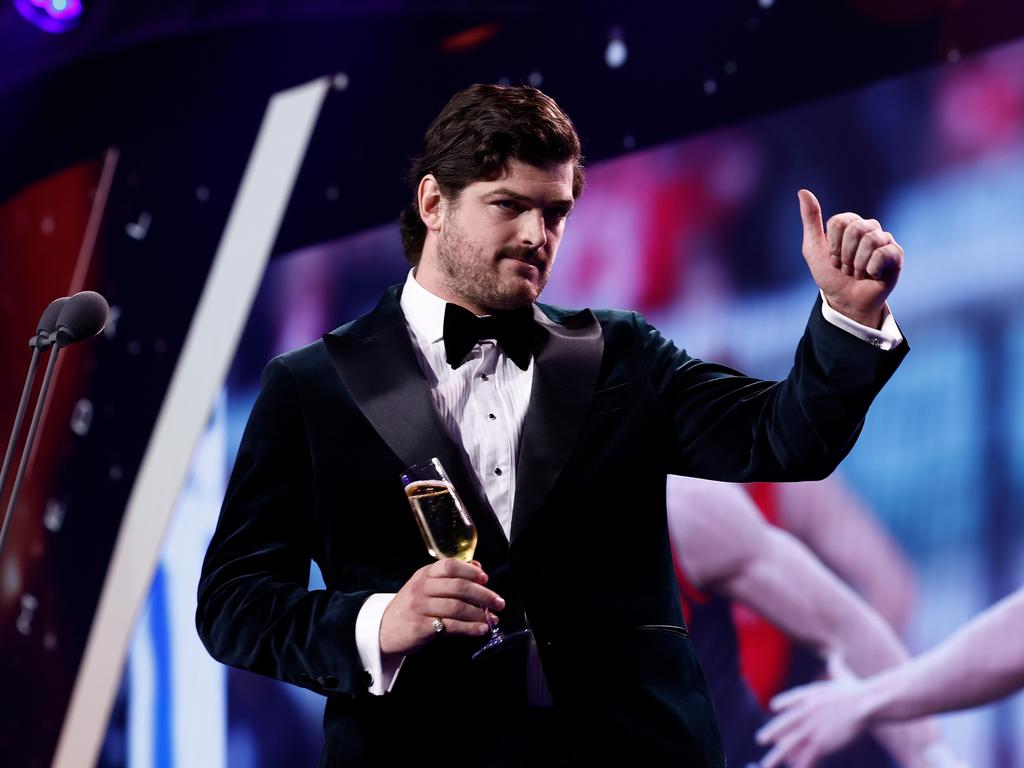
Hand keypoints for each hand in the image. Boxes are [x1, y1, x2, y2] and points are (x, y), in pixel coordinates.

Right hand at [379, 558, 504, 654]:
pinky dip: (469, 628)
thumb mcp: (425, 586)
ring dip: (479, 614)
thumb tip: (478, 567)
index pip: (450, 566)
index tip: (486, 579)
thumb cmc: (411, 607)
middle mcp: (421, 587)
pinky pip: (451, 626)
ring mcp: (420, 607)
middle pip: (458, 587)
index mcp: (424, 574)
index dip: (471, 571)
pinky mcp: (421, 627)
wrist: (383, 630)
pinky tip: (480, 629)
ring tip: (492, 618)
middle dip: (483, 595)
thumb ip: (449, 577)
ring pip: (456, 607)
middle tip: (499, 602)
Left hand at [756, 655, 870, 767]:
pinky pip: (806, 756)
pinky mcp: (820, 742)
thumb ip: (836, 668)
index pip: (792, 699)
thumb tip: (836, 656)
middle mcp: (804, 712)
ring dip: (776, 757)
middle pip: (783, 725)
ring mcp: (810, 728)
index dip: (782, 703)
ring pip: (788, 745)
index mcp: (809, 695)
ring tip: (766, 765)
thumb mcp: (842, 676)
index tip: (773, 707)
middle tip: (760, 740)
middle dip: (770, 734)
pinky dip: (799, 764)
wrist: (864, 704)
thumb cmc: (858, 691)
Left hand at [798, 189, 902, 328]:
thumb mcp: (813, 248)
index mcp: (850, 223)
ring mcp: (884, 240)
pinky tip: (872, 275)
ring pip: (869, 240)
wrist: (844, 300)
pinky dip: (871, 268)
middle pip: (855, 228)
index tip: (833, 259)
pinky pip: (883, 253)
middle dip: (844, 255)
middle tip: (845, 268)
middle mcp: (869, 227)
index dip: (833, 245)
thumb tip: (803, 191)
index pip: (839, 221)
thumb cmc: (830, 274)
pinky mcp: (896, 255)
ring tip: (857, 273)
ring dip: (857, 264)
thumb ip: (811, 219)